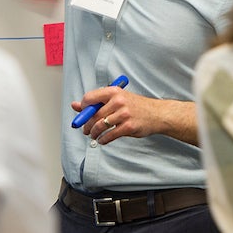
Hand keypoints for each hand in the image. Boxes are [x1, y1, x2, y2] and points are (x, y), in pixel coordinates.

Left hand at [72, 90, 196, 145]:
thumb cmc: (135, 106)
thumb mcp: (117, 99)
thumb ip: (96, 102)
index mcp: (114, 91)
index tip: (83, 114)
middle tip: (86, 130)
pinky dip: (103, 140)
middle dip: (86, 125)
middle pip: (93, 115)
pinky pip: (109, 136)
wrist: (157, 114)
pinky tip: (103, 140)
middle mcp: (118, 101)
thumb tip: (75, 106)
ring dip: (94, 134)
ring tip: (94, 136)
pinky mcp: (128, 127)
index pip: (90, 98)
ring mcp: (124, 114)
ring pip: (100, 126)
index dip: (83, 108)